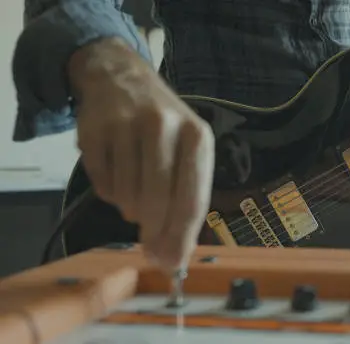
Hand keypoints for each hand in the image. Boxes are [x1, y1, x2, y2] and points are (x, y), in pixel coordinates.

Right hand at [69, 38, 214, 270]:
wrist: (121, 77)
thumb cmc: (164, 124)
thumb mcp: (188, 150)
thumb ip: (186, 197)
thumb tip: (174, 256)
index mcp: (197, 136)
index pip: (192, 199)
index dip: (181, 238)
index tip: (172, 264)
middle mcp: (164, 127)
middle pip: (158, 203)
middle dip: (153, 231)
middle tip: (149, 243)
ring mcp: (126, 126)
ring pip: (127, 196)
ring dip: (130, 208)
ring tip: (135, 191)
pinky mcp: (94, 130)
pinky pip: (101, 183)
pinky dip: (108, 192)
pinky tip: (116, 173)